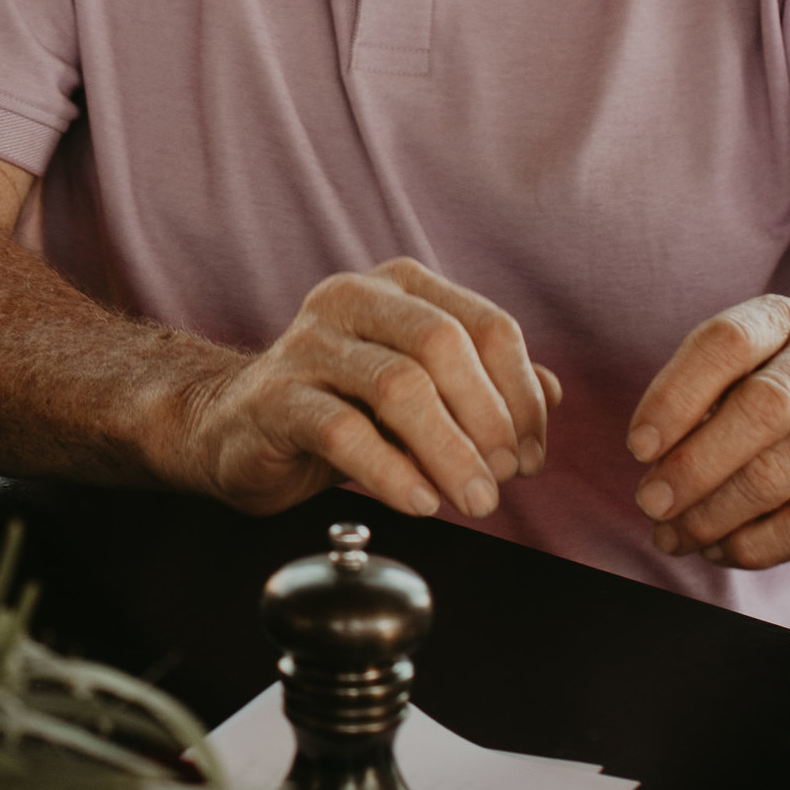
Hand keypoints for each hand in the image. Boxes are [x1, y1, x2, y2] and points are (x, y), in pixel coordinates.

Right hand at [177, 257, 559, 521]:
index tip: (530, 454)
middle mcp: (353, 299)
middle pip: (445, 346)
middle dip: (488, 422)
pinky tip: (419, 503)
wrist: (234, 429)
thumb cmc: (338, 406)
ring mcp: (309, 344)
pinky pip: (345, 432)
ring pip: (400, 388)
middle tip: (501, 481)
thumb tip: (555, 395)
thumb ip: (484, 384)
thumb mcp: (420, 389)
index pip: (488, 326)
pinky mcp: (277, 397)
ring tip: (472, 502)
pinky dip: (393, 473)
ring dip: (449, 454)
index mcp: (400, 287)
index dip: (523, 396)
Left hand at [628, 296, 789, 569]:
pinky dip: (746, 546)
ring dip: (708, 515)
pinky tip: (718, 549)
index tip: (638, 447)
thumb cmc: (771, 419)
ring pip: (773, 475)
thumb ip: (691, 409)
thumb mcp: (730, 387)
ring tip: (671, 535)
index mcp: (785, 323)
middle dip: (692, 464)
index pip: (727, 341)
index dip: (675, 396)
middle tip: (649, 503)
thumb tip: (651, 460)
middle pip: (760, 407)